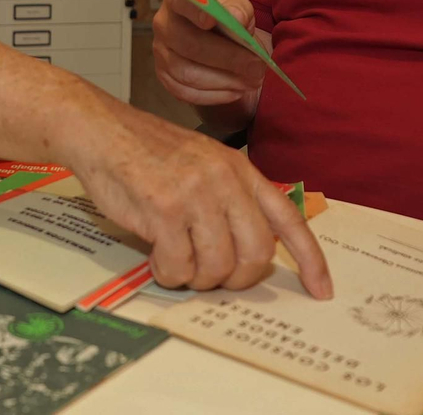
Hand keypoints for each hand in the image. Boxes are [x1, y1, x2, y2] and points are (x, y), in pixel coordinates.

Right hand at [64, 104, 332, 298]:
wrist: (102, 132)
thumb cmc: (147, 152)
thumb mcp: (203, 163)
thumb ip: (229, 199)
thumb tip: (247, 253)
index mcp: (240, 169)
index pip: (288, 218)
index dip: (310, 259)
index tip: (321, 290)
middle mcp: (224, 180)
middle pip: (256, 253)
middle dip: (237, 279)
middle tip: (214, 278)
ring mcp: (195, 194)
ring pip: (218, 266)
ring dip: (197, 278)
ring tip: (177, 262)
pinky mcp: (164, 210)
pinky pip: (179, 266)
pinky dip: (168, 273)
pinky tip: (156, 257)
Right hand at [151, 0, 267, 112]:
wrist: (213, 34)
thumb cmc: (223, 16)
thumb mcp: (234, 4)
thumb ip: (238, 7)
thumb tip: (237, 17)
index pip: (182, 2)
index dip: (195, 12)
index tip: (212, 20)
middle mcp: (163, 24)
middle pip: (190, 45)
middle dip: (228, 59)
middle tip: (257, 67)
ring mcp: (160, 52)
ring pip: (187, 73)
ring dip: (224, 81)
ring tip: (251, 81)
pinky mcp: (164, 76)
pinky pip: (185, 92)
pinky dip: (213, 96)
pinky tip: (235, 91)